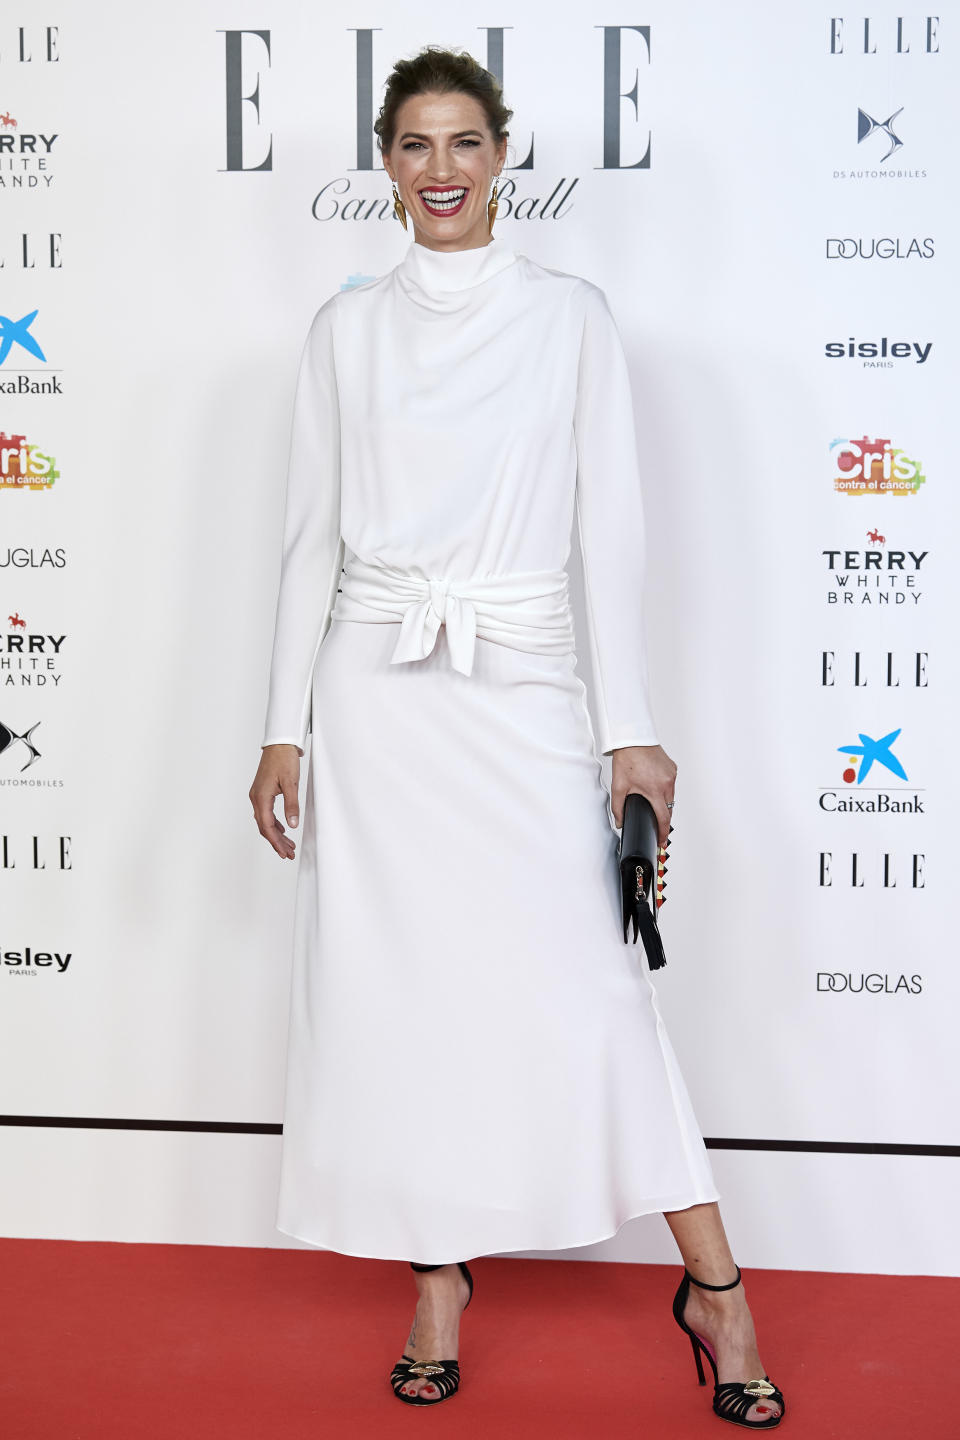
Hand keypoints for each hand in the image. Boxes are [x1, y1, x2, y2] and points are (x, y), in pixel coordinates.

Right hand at [249, 744, 301, 858]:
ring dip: (276, 834)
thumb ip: (292, 805)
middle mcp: (256, 798)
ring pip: (265, 821)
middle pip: (265, 827)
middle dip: (276, 842)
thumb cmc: (284, 760)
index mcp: (261, 797)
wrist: (279, 744)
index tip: (283, 852)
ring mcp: (258, 795)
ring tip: (288, 845)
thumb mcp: (291, 783)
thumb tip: (292, 825)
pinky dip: (274, 824)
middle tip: (288, 854)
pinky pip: (266, 813)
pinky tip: (283, 829)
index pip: (267, 826)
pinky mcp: (262, 792)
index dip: (275, 841)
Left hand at [610, 743, 675, 846]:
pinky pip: (671, 784)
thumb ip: (618, 808)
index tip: (661, 840)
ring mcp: (672, 775)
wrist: (633, 738)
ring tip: (653, 804)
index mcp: (655, 790)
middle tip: (655, 826)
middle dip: (663, 819)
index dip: (662, 832)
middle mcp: (667, 783)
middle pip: (669, 809)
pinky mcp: (673, 768)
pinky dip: (665, 790)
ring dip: (664, 803)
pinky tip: (655, 787)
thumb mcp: (619, 786)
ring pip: (671, 797)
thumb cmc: (627, 759)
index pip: (663, 818)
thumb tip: (619, 822)